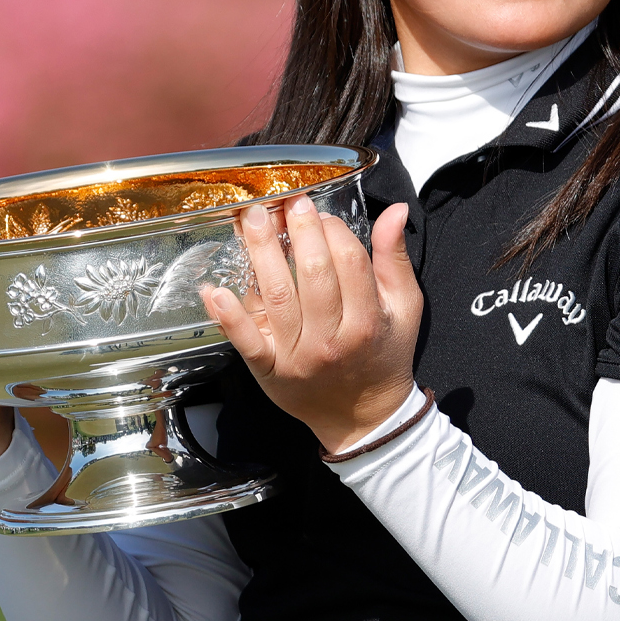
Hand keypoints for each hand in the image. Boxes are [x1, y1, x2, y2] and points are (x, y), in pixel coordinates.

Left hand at [202, 197, 420, 454]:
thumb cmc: (383, 354)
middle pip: (313, 275)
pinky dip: (230, 317)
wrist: (363, 417)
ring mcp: (298, 357)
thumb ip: (395, 258)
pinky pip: (248, 343)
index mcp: (368, 321)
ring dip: (260, 254)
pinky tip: (214, 290)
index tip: (322, 215)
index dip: (333, 231)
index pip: (350, 262)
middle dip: (298, 231)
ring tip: (252, 220)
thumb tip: (394, 211)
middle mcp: (333, 339)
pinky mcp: (271, 371)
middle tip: (287, 203)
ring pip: (278, 298)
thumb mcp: (404, 306)